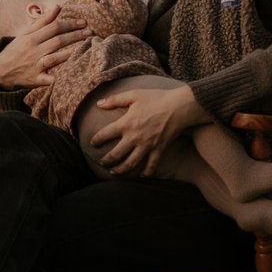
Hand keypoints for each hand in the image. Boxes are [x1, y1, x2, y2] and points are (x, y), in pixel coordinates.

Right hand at [0, 14, 91, 89]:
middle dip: (75, 36)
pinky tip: (72, 74)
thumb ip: (42, 21)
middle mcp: (33, 51)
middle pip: (58, 41)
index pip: (54, 28)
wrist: (0, 71)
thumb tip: (57, 7)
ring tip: (87, 47)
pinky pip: (49, 79)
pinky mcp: (36, 80)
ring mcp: (34, 66)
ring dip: (71, 53)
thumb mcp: (25, 34)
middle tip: (90, 32)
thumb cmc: (16, 50)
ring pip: (55, 58)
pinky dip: (59, 78)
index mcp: (31, 38)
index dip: (70, 24)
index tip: (83, 22)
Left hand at [84, 82, 207, 175]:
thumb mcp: (133, 95)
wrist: (179, 107)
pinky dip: (145, 173)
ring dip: (120, 170)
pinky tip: (140, 177)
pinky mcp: (159, 149)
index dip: (96, 140)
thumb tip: (98, 103)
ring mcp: (147, 145)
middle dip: (106, 161)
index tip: (92, 143)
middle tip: (101, 163)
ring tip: (113, 172)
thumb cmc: (156, 98)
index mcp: (126, 123)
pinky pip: (151, 165)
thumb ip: (114, 100)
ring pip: (130, 163)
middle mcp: (135, 137)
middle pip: (116, 154)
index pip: (105, 135)